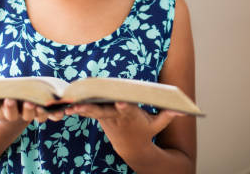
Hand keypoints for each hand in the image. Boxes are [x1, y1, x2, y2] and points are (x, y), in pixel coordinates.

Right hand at [0, 99, 64, 124]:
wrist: (13, 105)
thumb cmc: (0, 100)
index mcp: (7, 113)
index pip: (8, 112)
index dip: (9, 107)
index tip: (9, 100)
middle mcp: (21, 116)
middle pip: (25, 114)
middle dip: (27, 109)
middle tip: (29, 102)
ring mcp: (33, 114)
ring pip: (39, 115)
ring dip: (42, 111)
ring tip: (45, 105)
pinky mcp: (44, 111)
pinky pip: (51, 115)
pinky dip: (56, 114)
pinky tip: (61, 111)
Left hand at [65, 102, 183, 158]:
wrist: (132, 147)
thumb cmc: (146, 130)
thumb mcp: (158, 124)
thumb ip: (168, 115)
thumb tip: (184, 110)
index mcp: (130, 114)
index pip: (126, 109)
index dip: (124, 106)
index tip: (120, 102)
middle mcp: (116, 116)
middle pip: (103, 110)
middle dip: (92, 107)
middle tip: (80, 104)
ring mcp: (106, 117)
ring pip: (91, 111)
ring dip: (79, 109)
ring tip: (68, 106)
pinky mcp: (99, 117)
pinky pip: (86, 111)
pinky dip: (76, 108)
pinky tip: (64, 105)